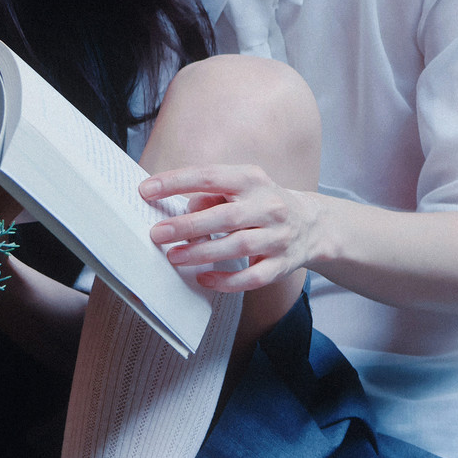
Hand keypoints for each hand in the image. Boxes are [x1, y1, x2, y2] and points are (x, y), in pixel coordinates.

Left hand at [140, 163, 320, 291]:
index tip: (146, 190)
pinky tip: (204, 278)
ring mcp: (278, 237)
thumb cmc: (262, 204)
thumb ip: (210, 195)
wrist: (311, 224)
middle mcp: (269, 206)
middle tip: (157, 234)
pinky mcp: (282, 264)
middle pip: (225, 217)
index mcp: (253, 180)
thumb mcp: (240, 188)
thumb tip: (182, 212)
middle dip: (187, 226)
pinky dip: (227, 281)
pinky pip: (253, 277)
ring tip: (174, 257)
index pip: (210, 176)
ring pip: (238, 246)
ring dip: (202, 253)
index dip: (176, 182)